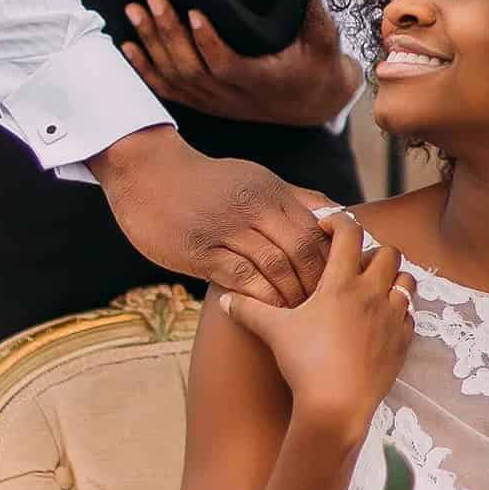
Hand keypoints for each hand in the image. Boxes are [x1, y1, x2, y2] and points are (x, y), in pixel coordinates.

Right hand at [87, 125, 334, 305]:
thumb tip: (337, 216)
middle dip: (318, 284)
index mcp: (272, 193)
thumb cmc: (207, 181)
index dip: (334, 262)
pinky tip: (270, 312)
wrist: (148, 172)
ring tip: (302, 317)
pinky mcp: (202, 251)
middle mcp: (254, 208)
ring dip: (293, 295)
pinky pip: (242, 277)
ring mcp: (228, 229)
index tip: (340, 285)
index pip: (318, 231)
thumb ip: (296, 199)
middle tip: (325, 309)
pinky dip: (262, 297)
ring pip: (276, 266)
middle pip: (303, 250)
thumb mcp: (256, 180)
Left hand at [123, 0, 361, 125]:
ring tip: (135, 12)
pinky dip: (146, 71)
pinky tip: (127, 48)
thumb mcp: (324, 39)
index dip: (208, 43)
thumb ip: (313, 12)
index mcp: (262, 81)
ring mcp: (216, 102)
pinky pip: (170, 91)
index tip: (194, 13)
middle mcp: (234, 97)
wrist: (313, 102)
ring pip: (176, 79)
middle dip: (169, 35)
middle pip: (192, 70)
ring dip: (152, 46)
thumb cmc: (317, 64)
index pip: (228, 66)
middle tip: (153, 1)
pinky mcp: (206, 103)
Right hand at [219, 214, 414, 437]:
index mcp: (341, 283)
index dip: (340, 220)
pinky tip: (381, 321)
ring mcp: (392, 318)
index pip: (349, 233)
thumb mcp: (273, 332)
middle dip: (374, 250)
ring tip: (373, 288)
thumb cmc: (305, 363)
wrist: (336, 405)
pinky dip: (400, 311)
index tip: (327, 227)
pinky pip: (411, 315)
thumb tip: (224, 299)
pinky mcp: (402, 342)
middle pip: (389, 252)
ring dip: (394, 278)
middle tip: (355, 264)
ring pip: (407, 280)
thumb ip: (249, 310)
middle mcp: (372, 294)